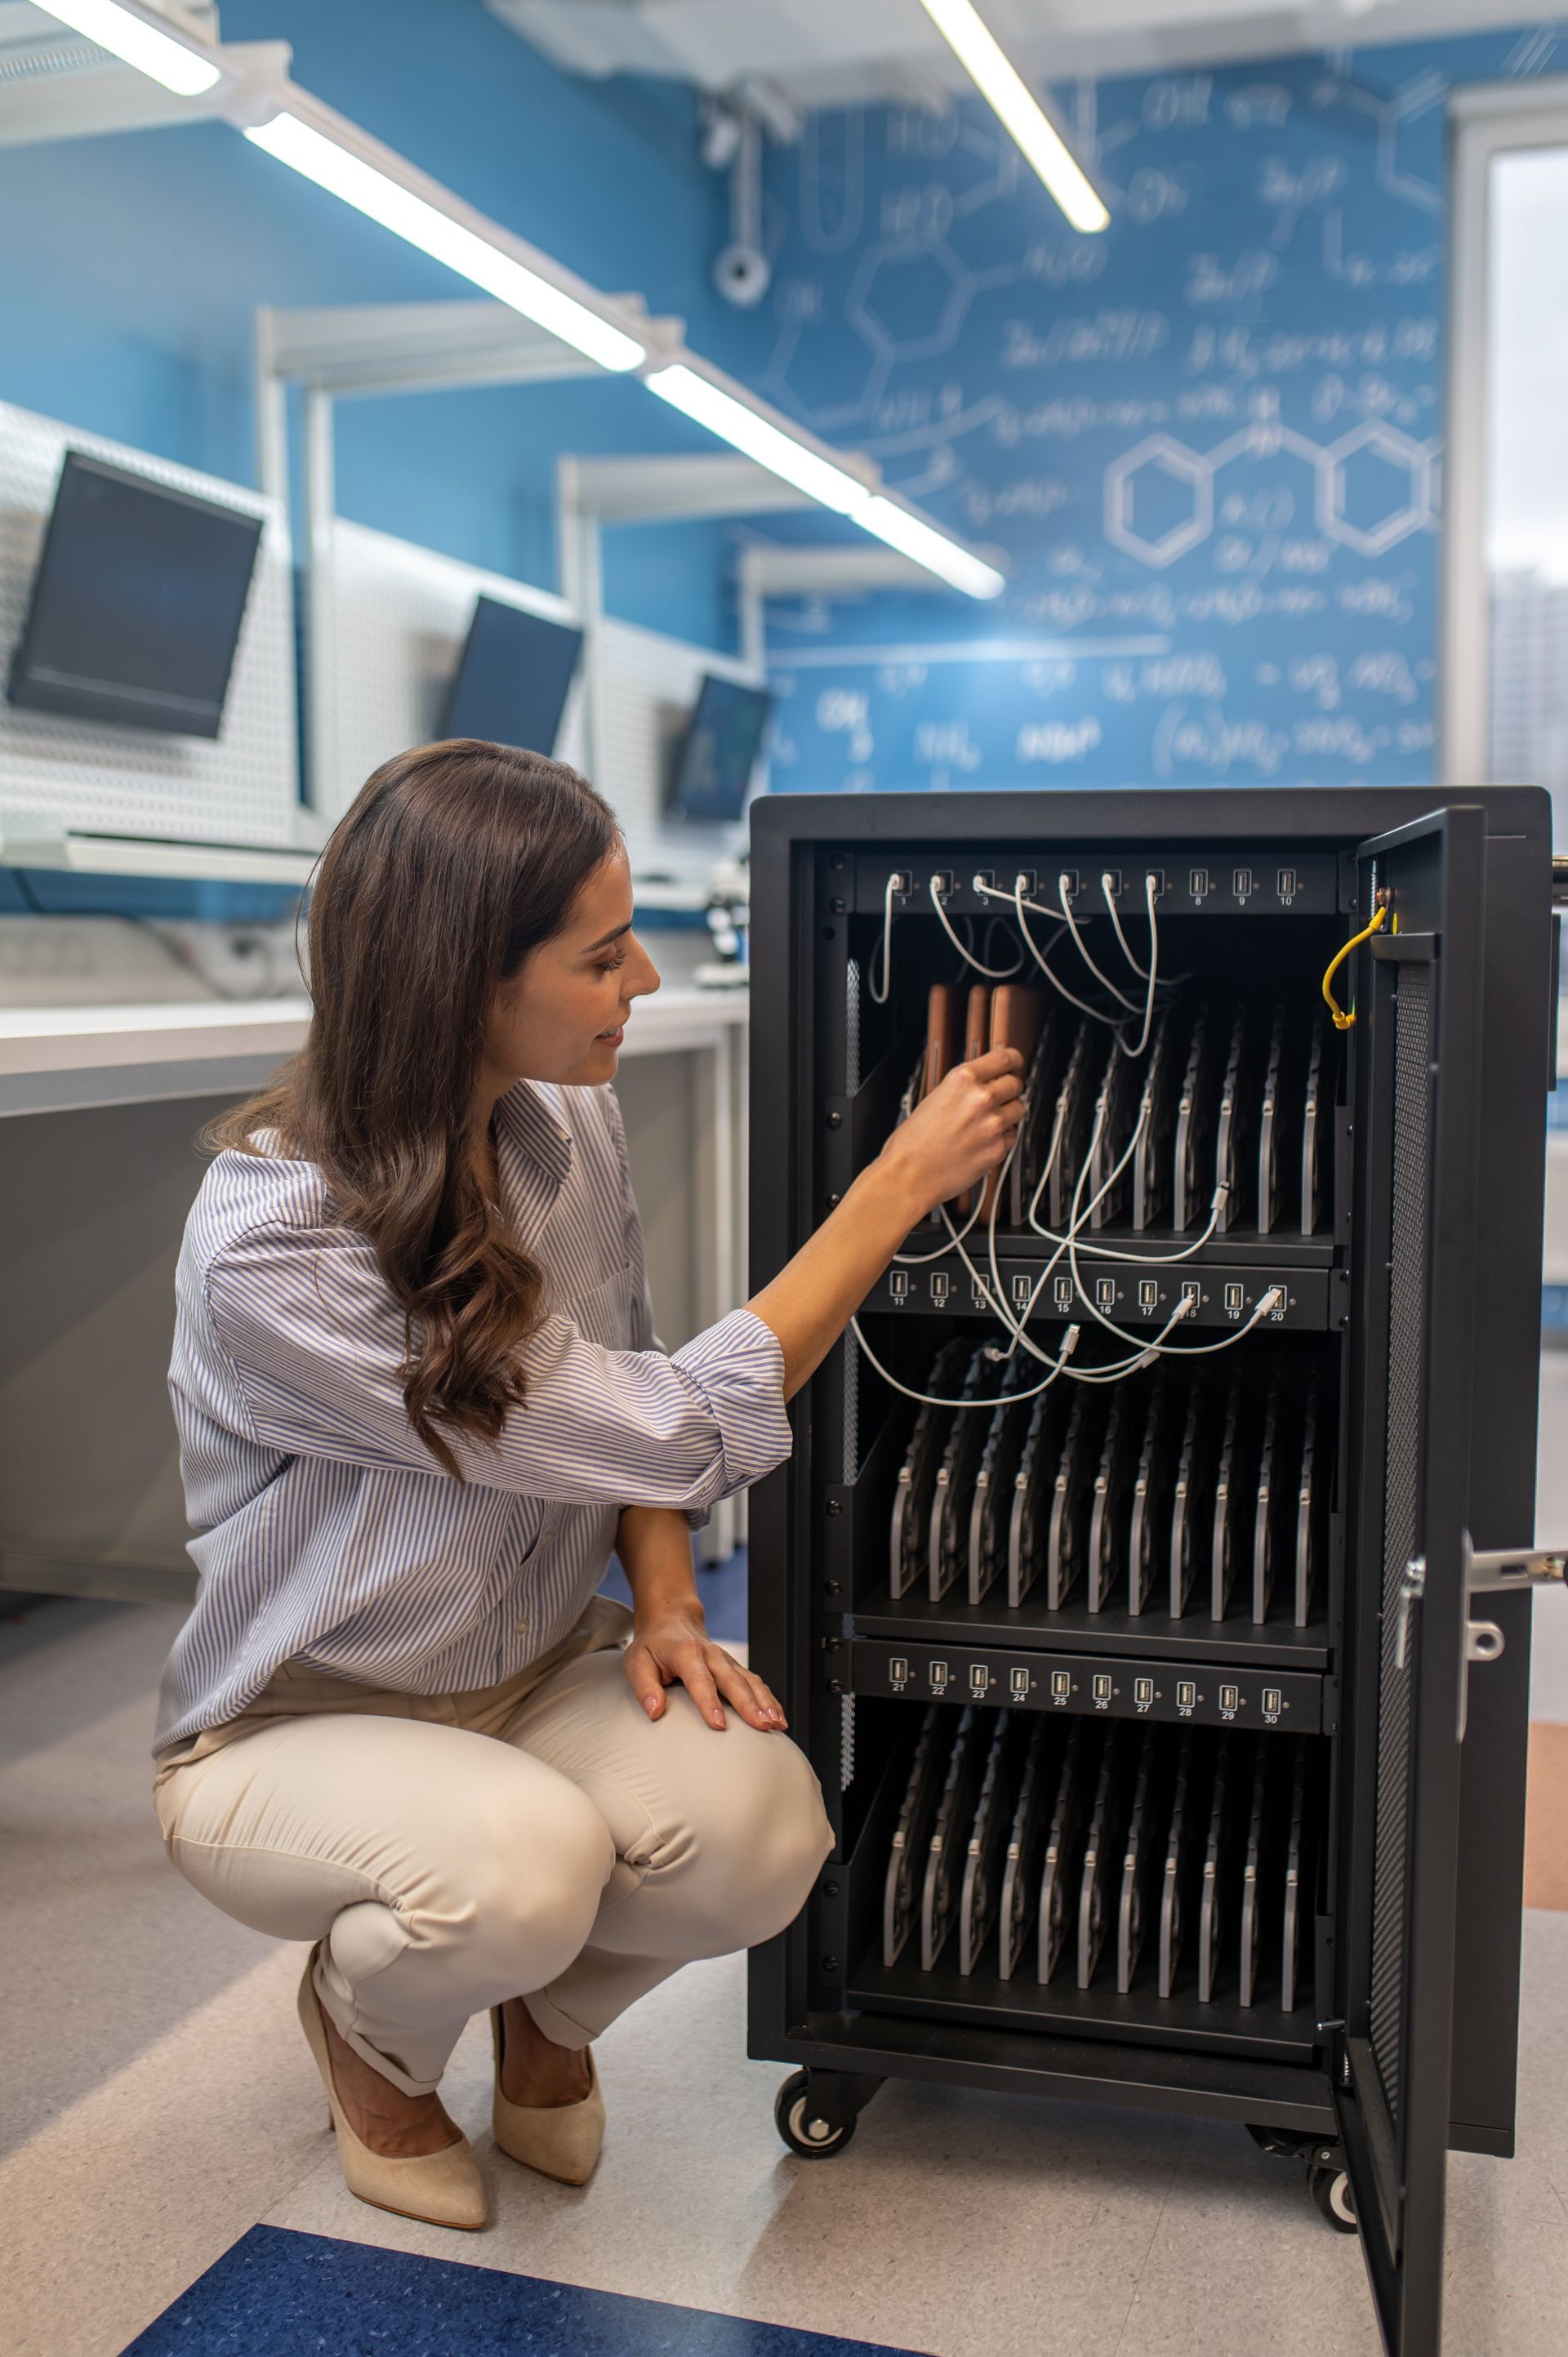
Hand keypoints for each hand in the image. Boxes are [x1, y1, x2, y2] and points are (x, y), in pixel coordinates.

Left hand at [622, 1606, 787, 1732]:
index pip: (700, 1680)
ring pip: (750, 1681)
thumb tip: (654, 1711)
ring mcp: (726, 1660)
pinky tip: (779, 1717)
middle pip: (733, 1681)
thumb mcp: (636, 1663)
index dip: (710, 1702)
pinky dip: (769, 1699)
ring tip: (777, 1724)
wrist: (671, 1620)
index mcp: (686, 1653)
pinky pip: (755, 1682)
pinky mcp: (734, 1667)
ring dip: (765, 1702)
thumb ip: (644, 1687)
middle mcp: (711, 1655)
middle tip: (762, 1726)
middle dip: (750, 1704)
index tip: (719, 1724)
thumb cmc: (652, 1646)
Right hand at [877, 1044, 1024, 1220]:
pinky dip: (1003, 1139)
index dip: (1013, 1060)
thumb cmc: (913, 1141)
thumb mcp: (935, 1098)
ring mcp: (993, 1124)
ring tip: (987, 1124)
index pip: (1005, 1058)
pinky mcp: (998, 1148)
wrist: (909, 1174)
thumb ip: (964, 1088)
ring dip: (1008, 1114)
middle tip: (999, 1098)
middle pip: (1016, 1084)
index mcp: (963, 1080)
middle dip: (1009, 1090)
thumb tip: (983, 1084)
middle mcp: (981, 1098)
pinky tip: (983, 1142)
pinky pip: (1012, 1136)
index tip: (1015, 1063)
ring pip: (1019, 1109)